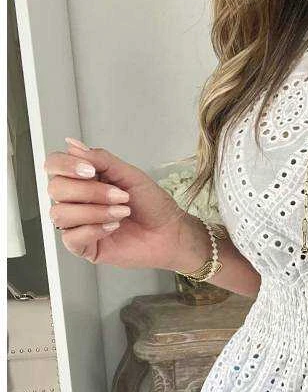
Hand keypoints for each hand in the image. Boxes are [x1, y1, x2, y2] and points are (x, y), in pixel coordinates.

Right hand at [43, 138, 192, 269]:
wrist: (170, 232)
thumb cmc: (153, 205)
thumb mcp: (129, 174)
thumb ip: (100, 159)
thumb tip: (72, 145)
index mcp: (83, 180)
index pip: (54, 166)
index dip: (66, 166)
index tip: (91, 171)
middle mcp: (76, 200)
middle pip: (55, 189)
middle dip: (89, 191)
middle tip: (120, 196)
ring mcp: (78, 224)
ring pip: (59, 213)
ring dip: (94, 211)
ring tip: (122, 212)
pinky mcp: (84, 246)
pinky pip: (70, 238)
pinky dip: (93, 229)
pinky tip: (113, 227)